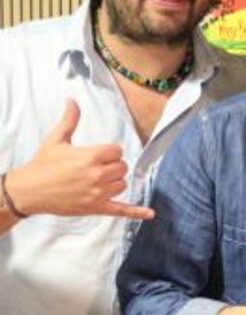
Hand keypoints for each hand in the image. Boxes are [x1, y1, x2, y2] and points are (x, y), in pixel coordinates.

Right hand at [4, 99, 153, 219]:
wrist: (28, 191)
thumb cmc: (42, 165)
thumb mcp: (56, 140)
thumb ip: (70, 120)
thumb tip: (72, 101)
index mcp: (90, 156)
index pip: (117, 151)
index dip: (110, 152)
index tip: (100, 155)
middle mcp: (97, 175)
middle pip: (122, 167)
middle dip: (112, 166)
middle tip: (95, 168)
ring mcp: (97, 193)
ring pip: (122, 184)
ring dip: (114, 182)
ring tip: (96, 181)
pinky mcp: (95, 208)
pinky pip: (121, 210)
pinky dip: (136, 212)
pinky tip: (149, 214)